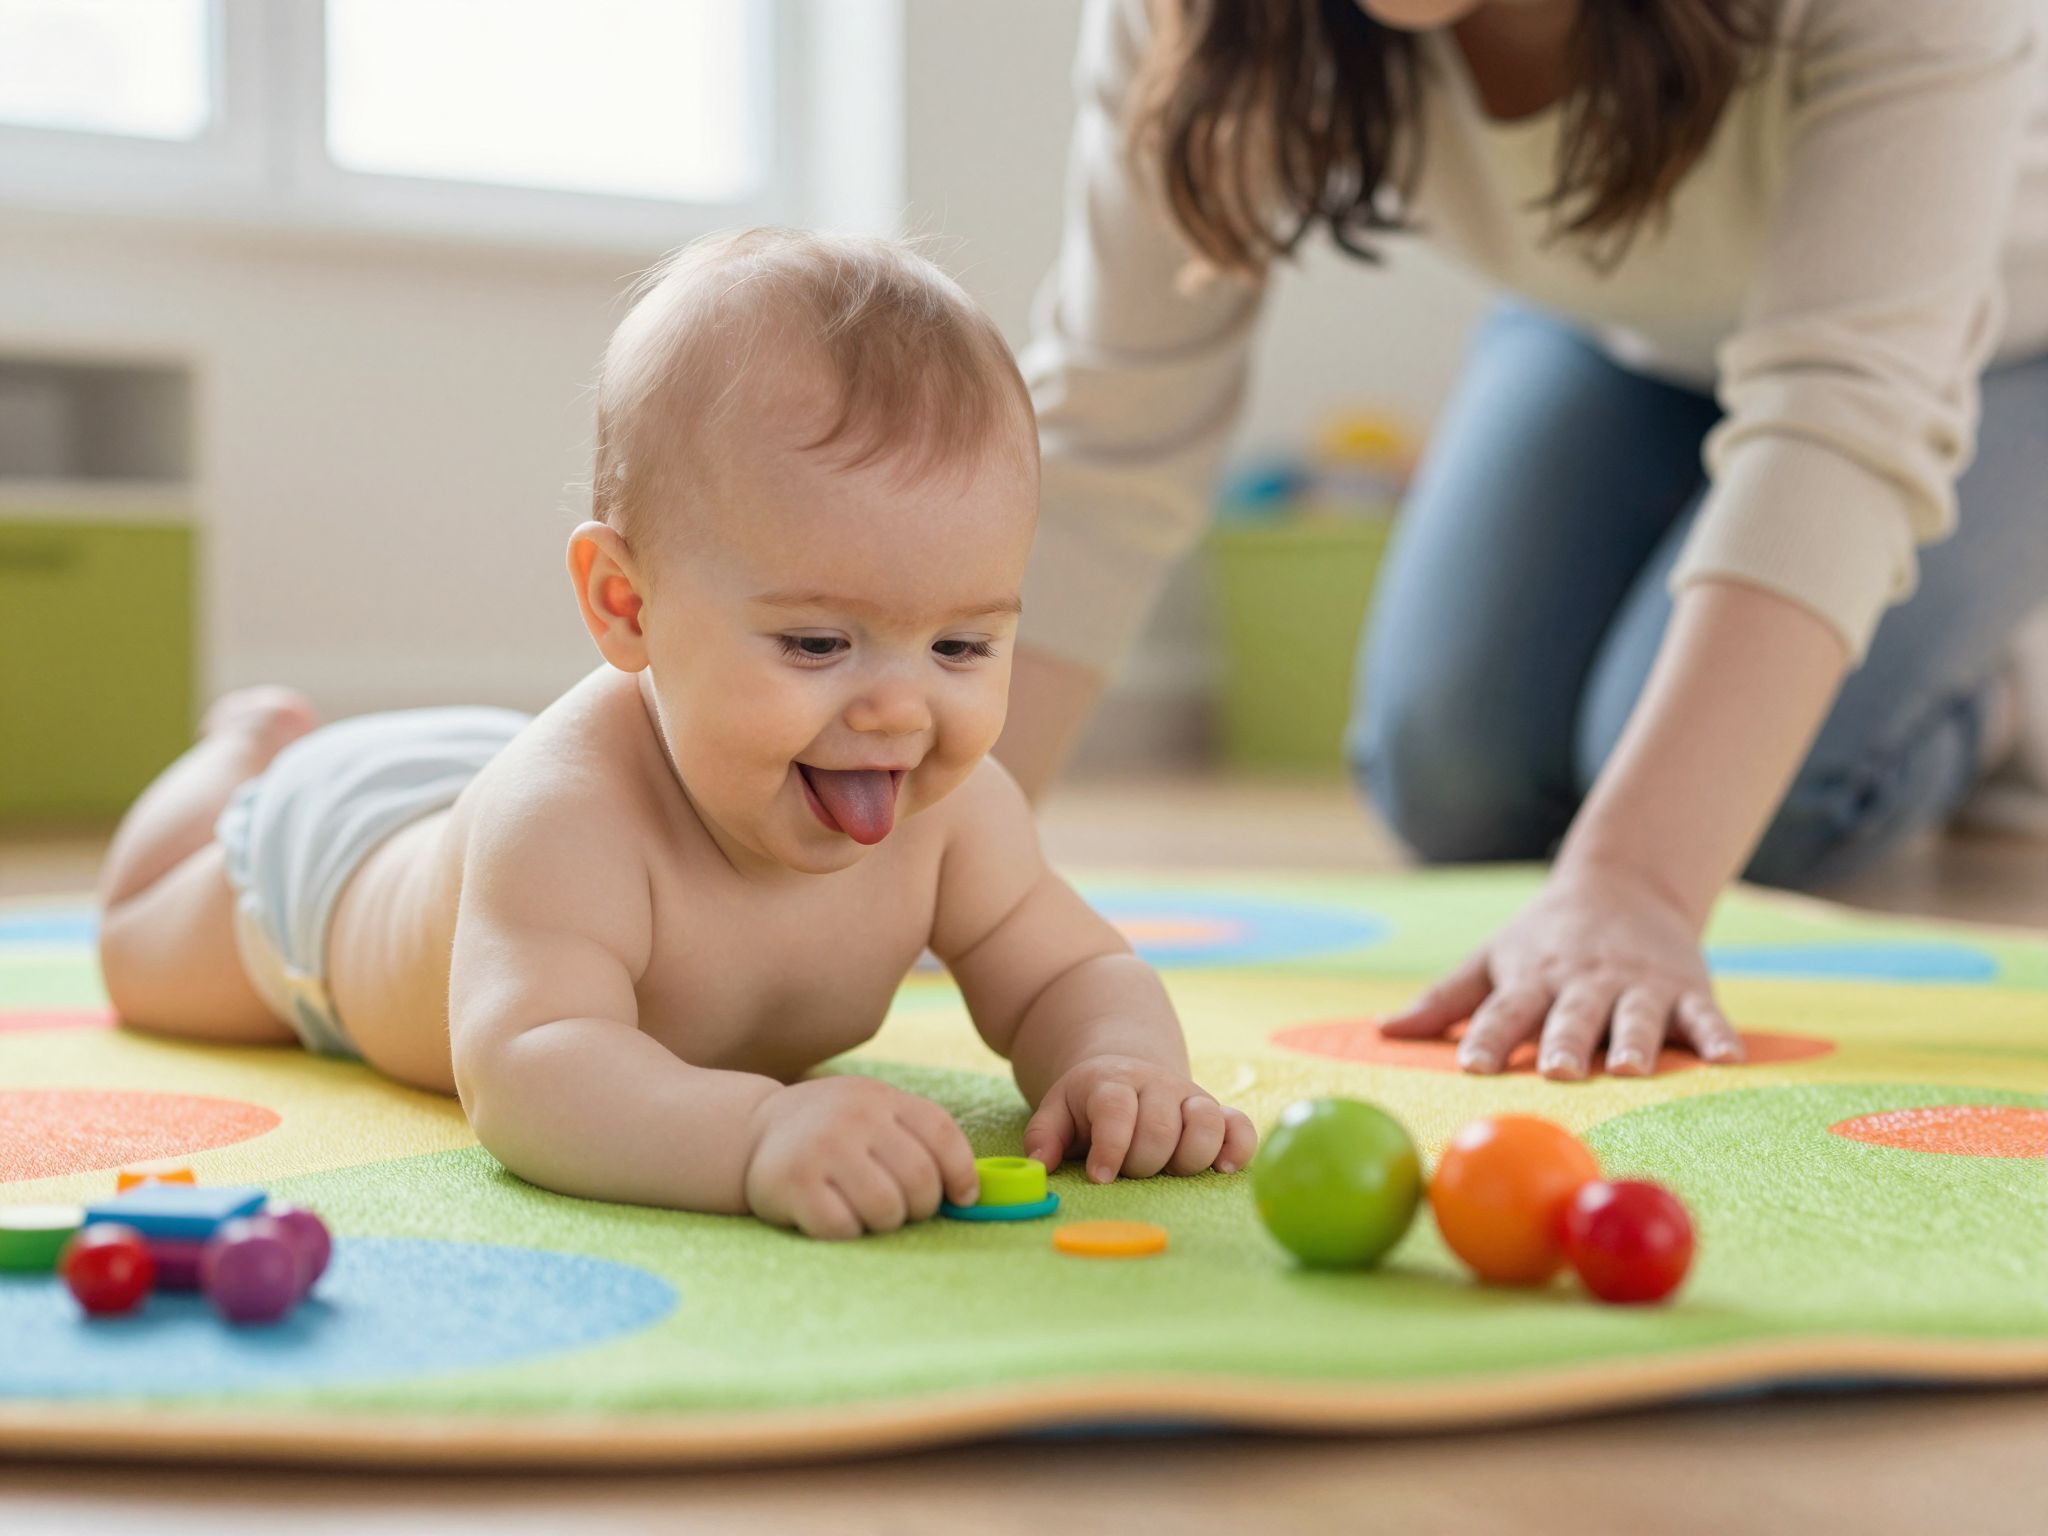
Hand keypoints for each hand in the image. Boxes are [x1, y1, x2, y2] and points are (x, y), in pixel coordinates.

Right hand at [743, 1077, 978, 1239]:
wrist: (753, 1131)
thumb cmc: (833, 1133)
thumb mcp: (875, 1114)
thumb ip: (919, 1139)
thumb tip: (971, 1193)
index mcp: (883, 1098)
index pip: (943, 1136)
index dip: (961, 1174)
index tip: (960, 1198)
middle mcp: (854, 1116)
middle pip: (920, 1181)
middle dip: (919, 1208)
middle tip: (900, 1209)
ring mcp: (823, 1148)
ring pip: (886, 1209)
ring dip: (884, 1224)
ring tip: (866, 1211)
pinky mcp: (793, 1182)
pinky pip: (843, 1228)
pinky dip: (847, 1233)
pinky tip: (834, 1216)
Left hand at [1024, 1054, 1257, 1181]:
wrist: (1126, 1069)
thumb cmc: (1087, 1103)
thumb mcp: (1057, 1110)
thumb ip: (1044, 1136)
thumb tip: (1039, 1167)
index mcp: (1112, 1082)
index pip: (1116, 1108)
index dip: (1111, 1145)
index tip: (1100, 1177)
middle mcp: (1156, 1085)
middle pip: (1160, 1127)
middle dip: (1143, 1162)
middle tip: (1129, 1173)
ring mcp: (1190, 1096)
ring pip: (1205, 1123)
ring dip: (1188, 1157)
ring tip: (1169, 1171)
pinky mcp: (1218, 1112)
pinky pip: (1240, 1127)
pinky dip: (1237, 1149)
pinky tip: (1221, 1170)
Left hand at [1379, 865, 1744, 1078]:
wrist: (1624, 885)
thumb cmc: (1544, 940)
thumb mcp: (1493, 958)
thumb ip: (1445, 1000)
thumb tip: (1382, 1031)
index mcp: (1532, 979)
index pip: (1503, 1011)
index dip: (1485, 1037)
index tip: (1469, 1067)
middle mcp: (1583, 983)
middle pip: (1570, 1016)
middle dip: (1563, 1043)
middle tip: (1557, 1072)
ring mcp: (1637, 986)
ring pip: (1634, 1016)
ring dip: (1634, 1041)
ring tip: (1630, 1069)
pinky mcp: (1686, 989)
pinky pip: (1704, 1016)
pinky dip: (1717, 1036)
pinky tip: (1727, 1060)